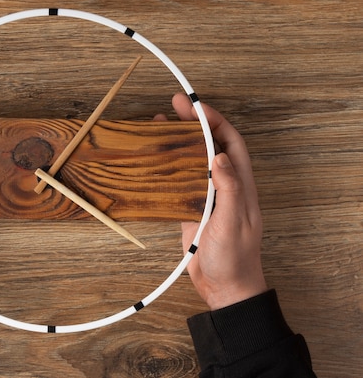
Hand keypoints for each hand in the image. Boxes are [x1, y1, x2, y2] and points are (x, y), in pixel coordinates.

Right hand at [163, 94, 267, 309]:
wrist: (224, 287)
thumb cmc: (234, 258)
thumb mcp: (232, 223)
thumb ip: (229, 190)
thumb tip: (220, 156)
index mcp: (240, 184)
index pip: (230, 142)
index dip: (215, 121)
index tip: (195, 107)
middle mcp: (223, 185)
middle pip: (209, 144)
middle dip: (194, 123)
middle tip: (173, 105)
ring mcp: (206, 196)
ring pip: (192, 159)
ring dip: (178, 141)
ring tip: (158, 124)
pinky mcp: (190, 209)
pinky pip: (179, 180)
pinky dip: (167, 166)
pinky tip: (153, 159)